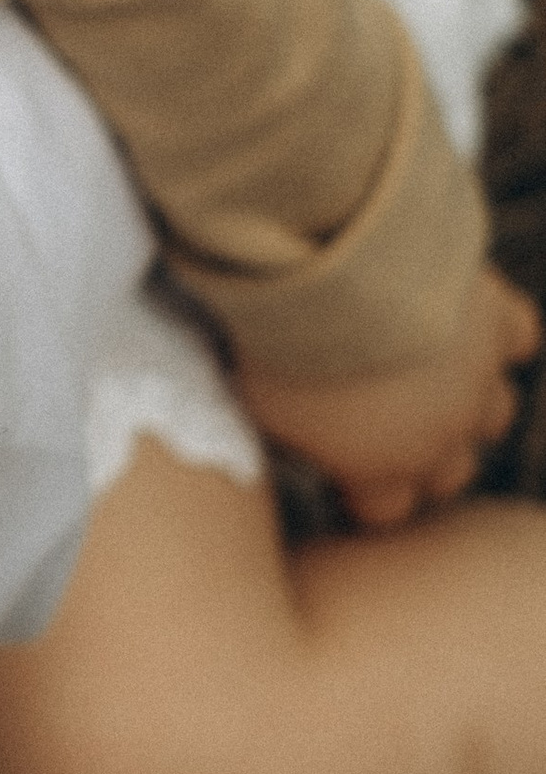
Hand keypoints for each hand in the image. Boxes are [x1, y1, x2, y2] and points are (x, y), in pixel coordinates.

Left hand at [239, 265, 540, 527]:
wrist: (328, 263)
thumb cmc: (277, 339)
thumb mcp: (257, 404)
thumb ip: (289, 435)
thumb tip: (285, 439)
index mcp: (380, 469)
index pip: (386, 510)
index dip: (362, 489)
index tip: (339, 468)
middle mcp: (442, 435)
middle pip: (450, 472)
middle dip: (422, 454)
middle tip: (383, 419)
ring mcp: (477, 379)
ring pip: (493, 413)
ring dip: (464, 399)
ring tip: (425, 371)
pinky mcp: (498, 319)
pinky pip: (516, 338)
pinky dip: (494, 332)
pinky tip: (463, 318)